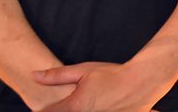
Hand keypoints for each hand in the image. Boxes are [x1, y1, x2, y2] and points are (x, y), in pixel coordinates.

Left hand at [33, 62, 156, 111]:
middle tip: (81, 100)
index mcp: (74, 107)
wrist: (143, 81)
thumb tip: (34, 75)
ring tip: (93, 102)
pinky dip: (100, 111)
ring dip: (86, 110)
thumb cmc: (114, 74)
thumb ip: (57, 76)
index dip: (43, 110)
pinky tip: (104, 105)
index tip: (44, 107)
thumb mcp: (84, 70)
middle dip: (64, 109)